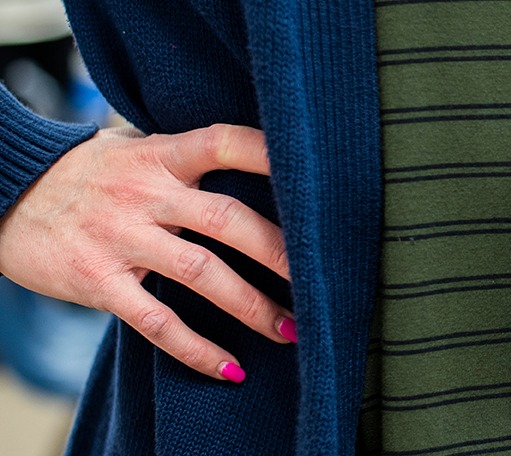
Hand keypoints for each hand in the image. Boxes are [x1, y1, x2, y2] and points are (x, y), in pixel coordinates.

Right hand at [0, 125, 293, 382]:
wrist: (1, 193)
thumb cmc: (83, 174)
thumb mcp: (129, 149)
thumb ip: (183, 157)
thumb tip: (256, 161)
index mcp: (159, 156)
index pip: (223, 142)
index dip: (269, 154)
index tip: (315, 175)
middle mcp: (144, 194)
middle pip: (227, 219)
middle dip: (282, 252)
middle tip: (325, 278)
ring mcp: (120, 238)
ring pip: (200, 274)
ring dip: (253, 306)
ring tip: (292, 329)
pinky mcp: (98, 282)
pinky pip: (155, 321)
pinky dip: (196, 349)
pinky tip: (231, 368)